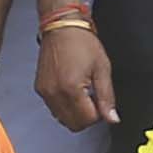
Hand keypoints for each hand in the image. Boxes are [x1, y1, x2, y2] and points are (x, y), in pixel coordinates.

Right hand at [37, 17, 116, 132]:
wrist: (62, 27)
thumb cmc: (81, 42)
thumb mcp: (102, 69)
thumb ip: (107, 97)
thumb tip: (112, 118)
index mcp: (71, 89)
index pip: (87, 120)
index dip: (98, 114)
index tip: (100, 101)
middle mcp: (55, 93)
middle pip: (73, 124)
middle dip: (86, 117)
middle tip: (93, 98)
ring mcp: (45, 92)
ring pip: (62, 119)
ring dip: (75, 113)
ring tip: (82, 92)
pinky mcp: (40, 88)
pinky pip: (53, 108)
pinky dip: (64, 106)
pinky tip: (71, 90)